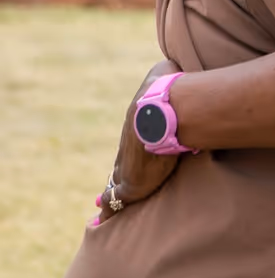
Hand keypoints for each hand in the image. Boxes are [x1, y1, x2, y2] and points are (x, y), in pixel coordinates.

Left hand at [94, 60, 183, 227]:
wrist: (163, 111)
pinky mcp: (132, 185)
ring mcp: (127, 167)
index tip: (129, 157)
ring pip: (116, 183)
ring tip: (102, 206)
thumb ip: (166, 70)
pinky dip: (108, 207)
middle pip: (121, 164)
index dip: (131, 150)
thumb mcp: (166, 71)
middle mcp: (127, 147)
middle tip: (112, 184)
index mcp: (134, 125)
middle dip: (119, 173)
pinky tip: (100, 215)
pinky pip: (115, 199)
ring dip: (110, 193)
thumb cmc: (170, 90)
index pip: (130, 142)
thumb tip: (171, 61)